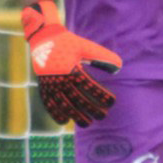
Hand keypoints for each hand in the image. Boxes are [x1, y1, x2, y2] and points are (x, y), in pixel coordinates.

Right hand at [22, 0, 122, 127]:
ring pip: (65, 106)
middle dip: (92, 110)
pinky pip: (49, 104)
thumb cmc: (69, 43)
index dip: (103, 97)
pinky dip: (56, 114)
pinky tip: (65, 121)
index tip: (112, 103)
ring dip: (77, 117)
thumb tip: (119, 68)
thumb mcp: (87, 47)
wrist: (44, 38)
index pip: (92, 88)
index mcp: (74, 70)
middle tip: (103, 116)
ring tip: (87, 123)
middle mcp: (62, 80)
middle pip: (79, 101)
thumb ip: (103, 57)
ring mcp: (51, 85)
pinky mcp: (44, 87)